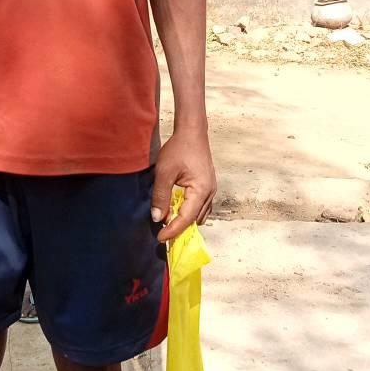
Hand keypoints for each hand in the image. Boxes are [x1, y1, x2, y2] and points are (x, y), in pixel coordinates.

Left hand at [150, 127, 215, 242]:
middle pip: (194, 219)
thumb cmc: (178, 149)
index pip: (186, 219)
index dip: (172, 230)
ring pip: (199, 214)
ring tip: (168, 222)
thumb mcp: (164, 172)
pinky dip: (189, 212)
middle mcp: (210, 193)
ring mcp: (211, 190)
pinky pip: (200, 206)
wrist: (192, 132)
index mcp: (201, 191)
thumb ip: (161, 196)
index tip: (160, 238)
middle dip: (179, 227)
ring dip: (185, 220)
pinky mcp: (208, 186)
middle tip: (162, 232)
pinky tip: (178, 209)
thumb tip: (158, 218)